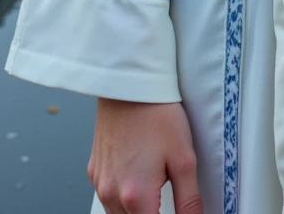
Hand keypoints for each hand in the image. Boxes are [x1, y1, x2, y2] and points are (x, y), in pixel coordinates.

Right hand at [89, 98, 203, 213]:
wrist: (130, 82)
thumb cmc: (157, 114)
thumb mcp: (184, 159)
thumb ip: (189, 201)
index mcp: (136, 197)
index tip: (179, 211)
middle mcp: (111, 195)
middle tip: (165, 197)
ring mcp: (100, 183)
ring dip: (137, 211)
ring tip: (153, 188)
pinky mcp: (94, 170)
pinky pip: (108, 196)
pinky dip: (122, 197)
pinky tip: (137, 177)